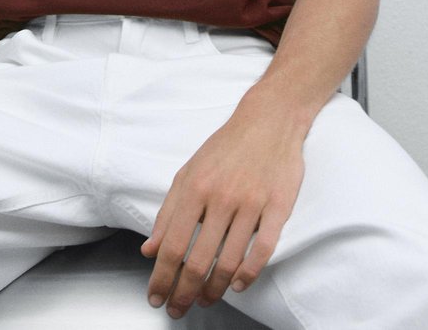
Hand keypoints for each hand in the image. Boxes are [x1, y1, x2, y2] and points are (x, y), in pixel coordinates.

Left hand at [140, 101, 305, 317]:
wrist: (269, 119)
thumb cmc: (226, 147)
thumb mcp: (188, 172)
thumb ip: (167, 212)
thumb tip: (149, 250)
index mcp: (195, 187)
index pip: (173, 245)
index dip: (162, 278)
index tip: (156, 297)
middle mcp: (222, 197)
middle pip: (199, 260)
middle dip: (184, 292)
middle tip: (178, 308)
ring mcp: (252, 202)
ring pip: (230, 260)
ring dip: (215, 289)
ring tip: (206, 299)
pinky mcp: (278, 205)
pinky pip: (263, 248)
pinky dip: (249, 273)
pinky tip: (238, 284)